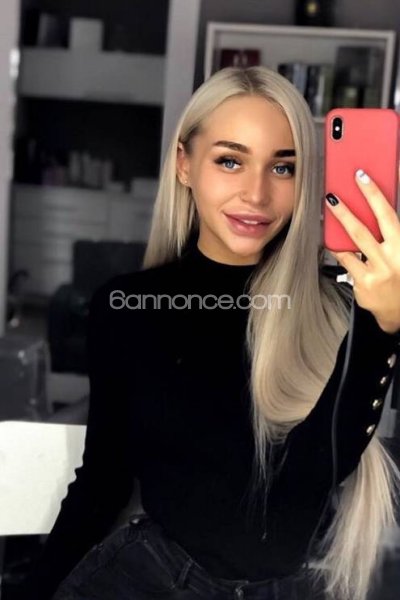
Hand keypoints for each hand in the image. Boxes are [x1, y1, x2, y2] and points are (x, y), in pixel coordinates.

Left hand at [325, 168, 399, 334]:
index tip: (362, 177)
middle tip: (332, 194)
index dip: (374, 194)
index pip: (388, 214)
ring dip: (337, 225)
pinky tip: (332, 240)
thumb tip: (373, 204)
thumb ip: (389, 232)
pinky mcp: (363, 285)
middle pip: (364, 230)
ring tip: (329, 210)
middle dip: (346, 210)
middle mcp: (392, 259)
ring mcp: (376, 273)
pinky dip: (339, 249)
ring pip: (351, 245)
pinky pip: (346, 262)